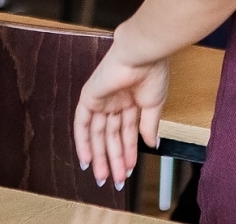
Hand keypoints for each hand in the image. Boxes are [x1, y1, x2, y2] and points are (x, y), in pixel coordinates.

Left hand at [74, 37, 168, 189]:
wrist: (141, 55)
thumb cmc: (152, 72)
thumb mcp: (154, 105)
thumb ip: (149, 126)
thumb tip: (151, 144)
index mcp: (132, 101)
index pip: (127, 132)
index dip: (128, 153)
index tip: (130, 170)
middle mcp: (115, 101)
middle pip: (112, 136)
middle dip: (114, 159)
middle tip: (117, 180)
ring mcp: (102, 100)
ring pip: (98, 134)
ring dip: (101, 156)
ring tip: (104, 177)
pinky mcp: (89, 96)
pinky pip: (82, 123)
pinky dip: (83, 142)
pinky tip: (86, 160)